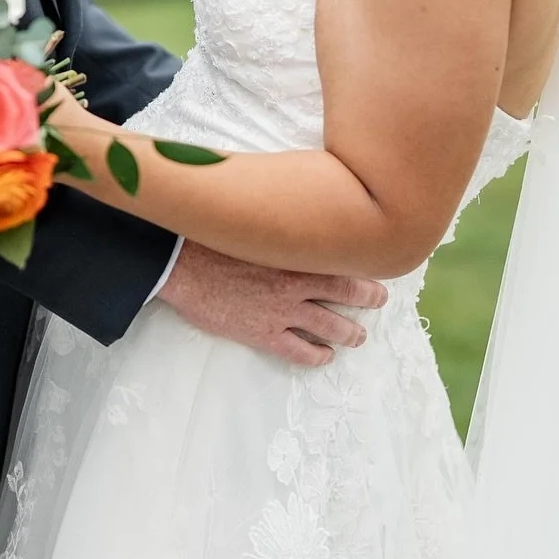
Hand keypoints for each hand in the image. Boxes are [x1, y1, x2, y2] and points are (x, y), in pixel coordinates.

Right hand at [159, 241, 386, 367]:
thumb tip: (290, 202)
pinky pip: (298, 350)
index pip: (342, 262)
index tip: (374, 269)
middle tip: (378, 301)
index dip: (363, 268)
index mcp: (295, 252)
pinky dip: (316, 356)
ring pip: (328, 326)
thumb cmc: (211, 235)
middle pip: (345, 294)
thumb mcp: (252, 221)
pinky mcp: (263, 333)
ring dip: (348, 333)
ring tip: (358, 336)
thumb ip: (277, 220)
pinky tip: (324, 356)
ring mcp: (282, 311)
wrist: (180, 263)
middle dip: (366, 300)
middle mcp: (296, 283)